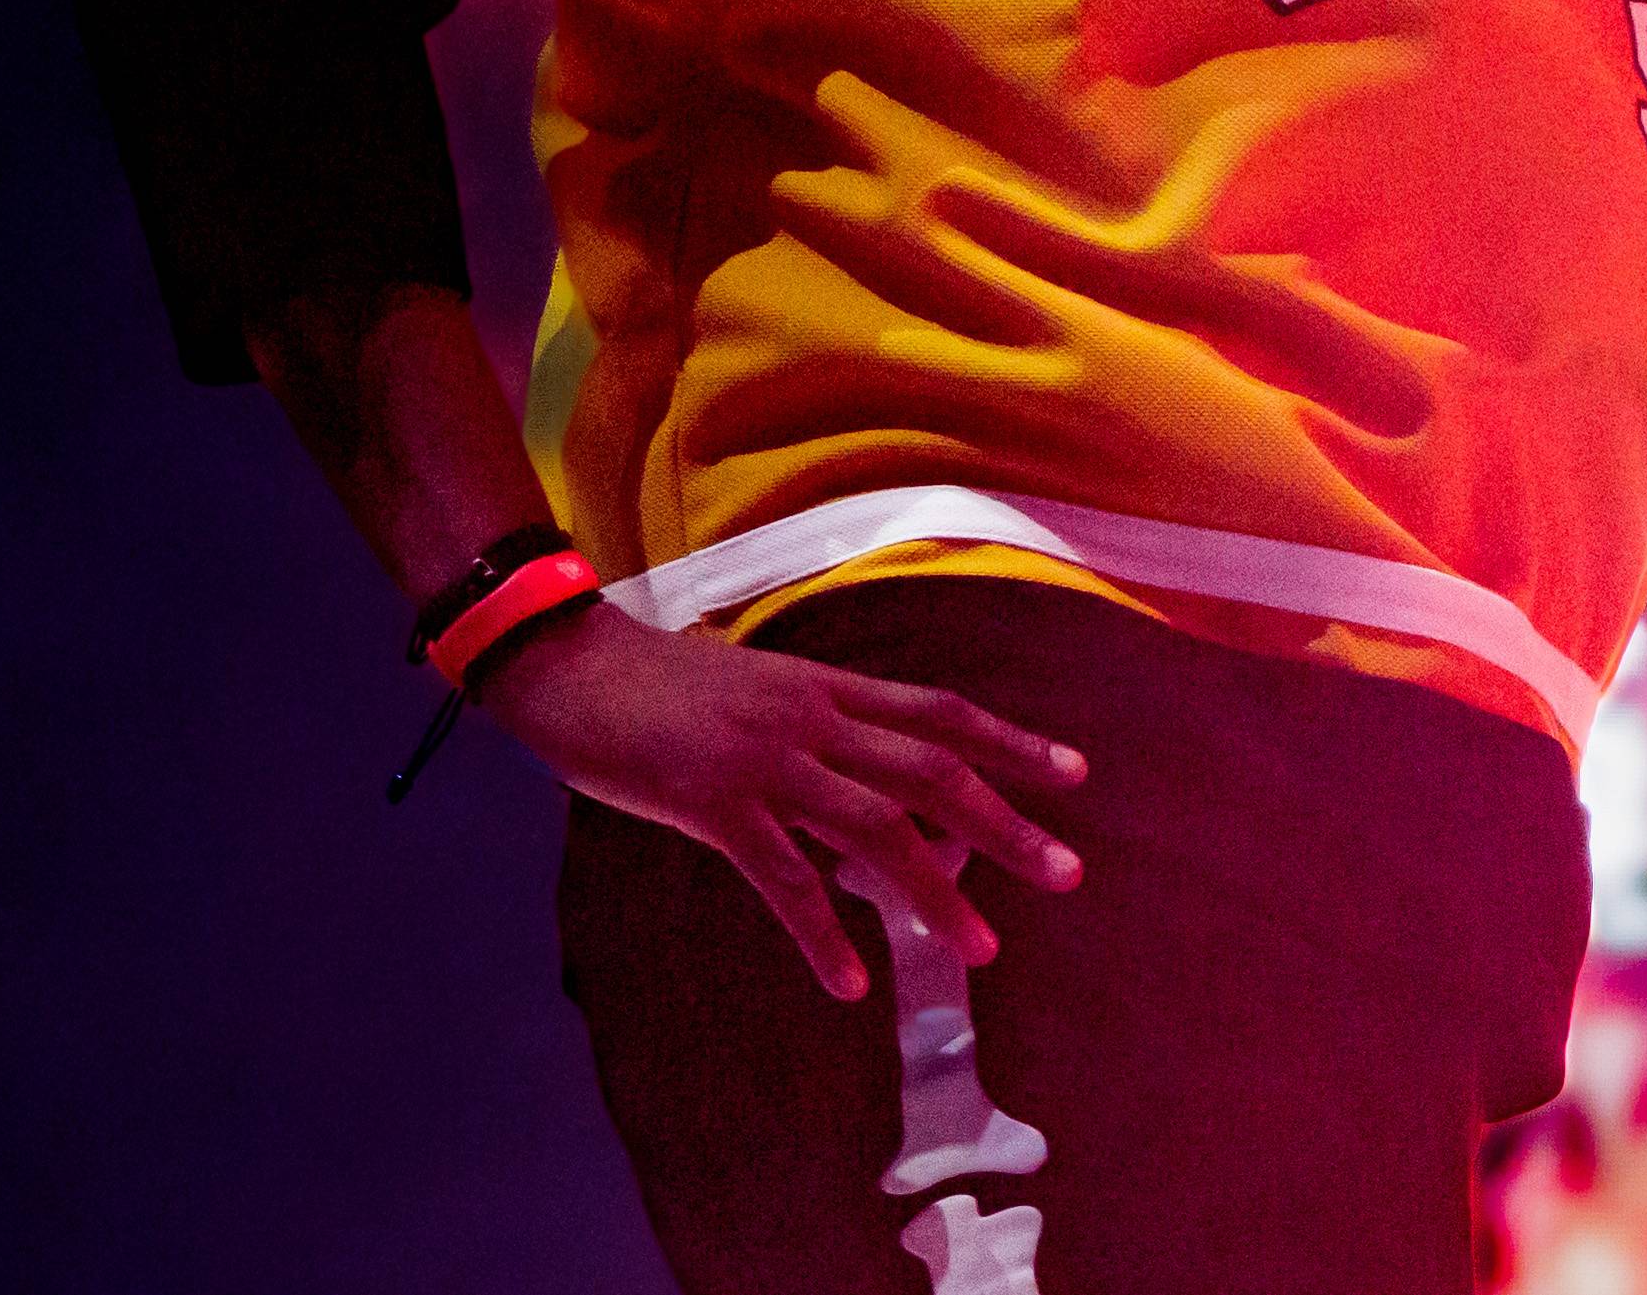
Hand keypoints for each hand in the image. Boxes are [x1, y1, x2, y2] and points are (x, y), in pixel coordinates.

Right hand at [471, 601, 1083, 994]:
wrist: (571, 663)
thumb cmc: (661, 685)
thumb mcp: (757, 697)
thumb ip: (815, 737)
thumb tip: (862, 804)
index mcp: (826, 688)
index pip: (941, 712)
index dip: (1012, 742)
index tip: (1076, 773)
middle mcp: (813, 717)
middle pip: (933, 770)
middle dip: (1008, 823)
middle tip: (1068, 871)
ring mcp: (766, 759)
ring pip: (875, 828)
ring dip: (935, 892)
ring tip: (981, 949)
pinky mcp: (712, 802)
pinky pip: (783, 877)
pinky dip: (822, 935)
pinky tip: (851, 983)